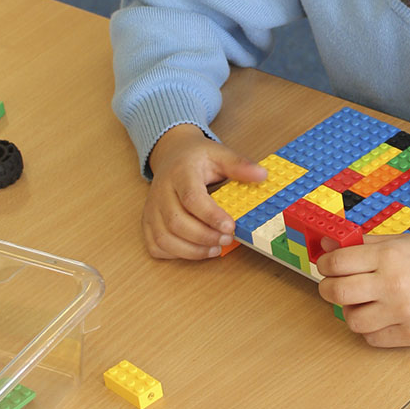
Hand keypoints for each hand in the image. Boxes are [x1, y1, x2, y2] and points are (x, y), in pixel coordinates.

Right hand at [142, 124, 266, 259]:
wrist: (172, 154)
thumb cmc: (197, 158)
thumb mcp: (220, 154)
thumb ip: (239, 165)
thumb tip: (262, 175)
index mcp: (180, 172)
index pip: (191, 197)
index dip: (211, 216)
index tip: (230, 226)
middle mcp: (161, 191)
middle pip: (176, 222)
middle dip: (204, 237)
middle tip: (227, 239)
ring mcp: (152, 209)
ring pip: (163, 238)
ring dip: (191, 250)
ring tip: (215, 249)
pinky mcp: (147, 222)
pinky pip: (156, 246)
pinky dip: (175, 254)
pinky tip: (195, 250)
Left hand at [315, 233, 409, 346]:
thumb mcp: (398, 242)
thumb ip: (361, 244)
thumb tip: (327, 245)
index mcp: (388, 256)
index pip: (337, 263)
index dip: (325, 265)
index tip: (326, 266)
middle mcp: (392, 285)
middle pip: (337, 293)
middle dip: (328, 288)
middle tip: (333, 285)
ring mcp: (401, 313)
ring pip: (352, 320)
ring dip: (351, 310)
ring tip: (361, 302)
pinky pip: (372, 338)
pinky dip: (370, 328)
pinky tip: (378, 315)